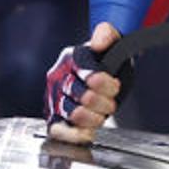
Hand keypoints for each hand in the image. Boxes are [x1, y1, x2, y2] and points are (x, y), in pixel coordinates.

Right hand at [45, 23, 128, 144]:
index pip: (86, 72)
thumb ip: (107, 34)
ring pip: (74, 114)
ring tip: (101, 114)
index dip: (105, 83)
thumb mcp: (110, 42)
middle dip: (104, 102)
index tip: (114, 85)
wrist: (97, 76)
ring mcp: (54, 99)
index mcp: (69, 59)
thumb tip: (100, 40)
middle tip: (110, 102)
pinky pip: (58, 130)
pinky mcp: (54, 118)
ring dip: (95, 117)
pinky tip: (89, 131)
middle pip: (82, 96)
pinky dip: (75, 134)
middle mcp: (57, 79)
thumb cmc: (103, 60)